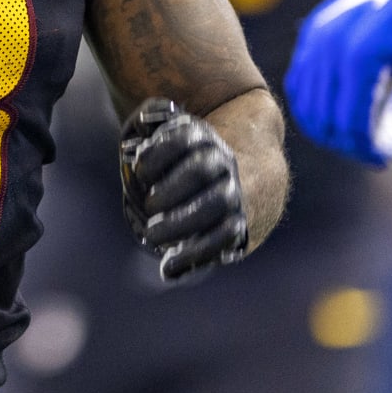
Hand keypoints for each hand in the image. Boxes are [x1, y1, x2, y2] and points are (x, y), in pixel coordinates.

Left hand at [118, 99, 247, 284]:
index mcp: (203, 139)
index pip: (184, 137)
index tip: (140, 169)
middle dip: (171, 189)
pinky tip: (168, 269)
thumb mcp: (175, 137)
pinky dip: (195, 255)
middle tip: (148, 206)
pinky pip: (222, 239)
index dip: (160, 151)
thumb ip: (154, 124)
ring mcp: (234, 193)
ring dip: (181, 222)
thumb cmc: (192, 160)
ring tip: (152, 236)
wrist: (251, 178)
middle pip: (200, 170)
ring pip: (215, 204)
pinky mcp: (239, 225)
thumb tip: (140, 123)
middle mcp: (223, 162)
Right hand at [285, 0, 391, 165]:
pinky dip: (310, 104)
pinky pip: (299, 80)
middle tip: (368, 154)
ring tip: (351, 139)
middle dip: (345, 144)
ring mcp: (315, 39)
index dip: (365, 150)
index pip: (351, 122)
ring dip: (325, 128)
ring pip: (305, 103)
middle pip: (323, 118)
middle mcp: (330, 48)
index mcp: (361, 57)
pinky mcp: (310, 34)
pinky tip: (332, 114)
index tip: (383, 161)